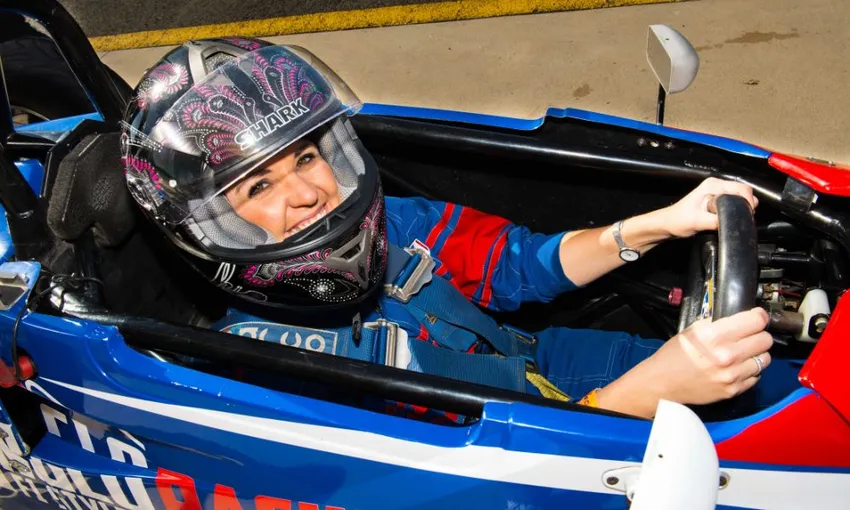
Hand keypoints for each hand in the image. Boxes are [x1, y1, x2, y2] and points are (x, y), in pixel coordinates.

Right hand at [596, 308, 771, 416]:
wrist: (662, 383)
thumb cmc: (674, 355)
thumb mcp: (692, 330)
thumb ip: (718, 324)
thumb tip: (741, 320)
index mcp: (715, 335)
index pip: (756, 320)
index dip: (758, 316)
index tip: (756, 317)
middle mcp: (727, 355)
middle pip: (766, 340)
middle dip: (759, 335)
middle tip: (749, 336)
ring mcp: (732, 375)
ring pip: (765, 359)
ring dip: (756, 354)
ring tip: (743, 354)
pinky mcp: (733, 390)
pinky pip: (756, 376)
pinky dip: (749, 371)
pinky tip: (737, 368)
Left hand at [661, 177, 758, 237]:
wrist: (667, 225)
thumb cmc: (677, 220)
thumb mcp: (698, 221)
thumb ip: (717, 220)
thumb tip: (734, 221)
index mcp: (712, 185)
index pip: (742, 188)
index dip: (749, 201)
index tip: (748, 214)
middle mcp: (716, 186)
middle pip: (743, 192)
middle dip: (747, 205)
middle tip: (743, 219)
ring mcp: (716, 193)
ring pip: (739, 198)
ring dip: (741, 209)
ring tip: (735, 220)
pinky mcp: (716, 201)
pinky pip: (733, 204)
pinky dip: (736, 211)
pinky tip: (730, 219)